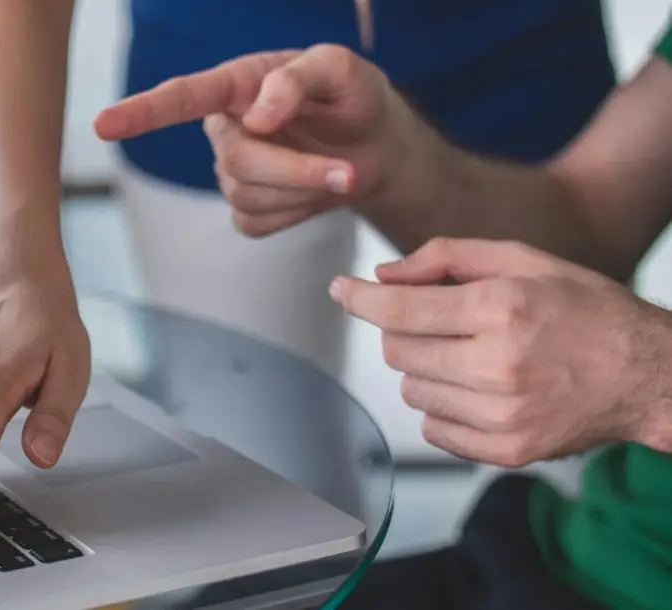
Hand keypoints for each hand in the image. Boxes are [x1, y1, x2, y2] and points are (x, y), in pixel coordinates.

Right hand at [95, 45, 402, 236]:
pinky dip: (296, 214)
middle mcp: (225, 128)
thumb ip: (297, 79)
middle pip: (236, 161)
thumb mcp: (340, 70)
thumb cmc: (352, 97)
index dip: (140, 113)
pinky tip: (312, 193)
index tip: (102, 125)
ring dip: (304, 190)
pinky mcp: (247, 209)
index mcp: (237, 84)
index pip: (180, 98)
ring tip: (340, 171)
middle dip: (294, 171)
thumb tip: (257, 117)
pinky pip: (257, 223)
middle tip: (347, 172)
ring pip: (248, 196)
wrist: (376, 146)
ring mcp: (232, 172)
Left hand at [330, 238, 671, 466]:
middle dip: (405, 330)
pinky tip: (478, 388)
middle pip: (398, 351)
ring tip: (470, 355)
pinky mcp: (506, 451)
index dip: (360, 299)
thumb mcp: (523, 260)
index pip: (400, 310)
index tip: (341, 290)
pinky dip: (442, 407)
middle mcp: (499, 365)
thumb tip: (383, 276)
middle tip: (440, 322)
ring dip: (425, 369)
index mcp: (502, 310)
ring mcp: (502, 415)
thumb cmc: (586, 311)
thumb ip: (446, 258)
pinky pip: (433, 429)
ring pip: (411, 390)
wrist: (648, 375)